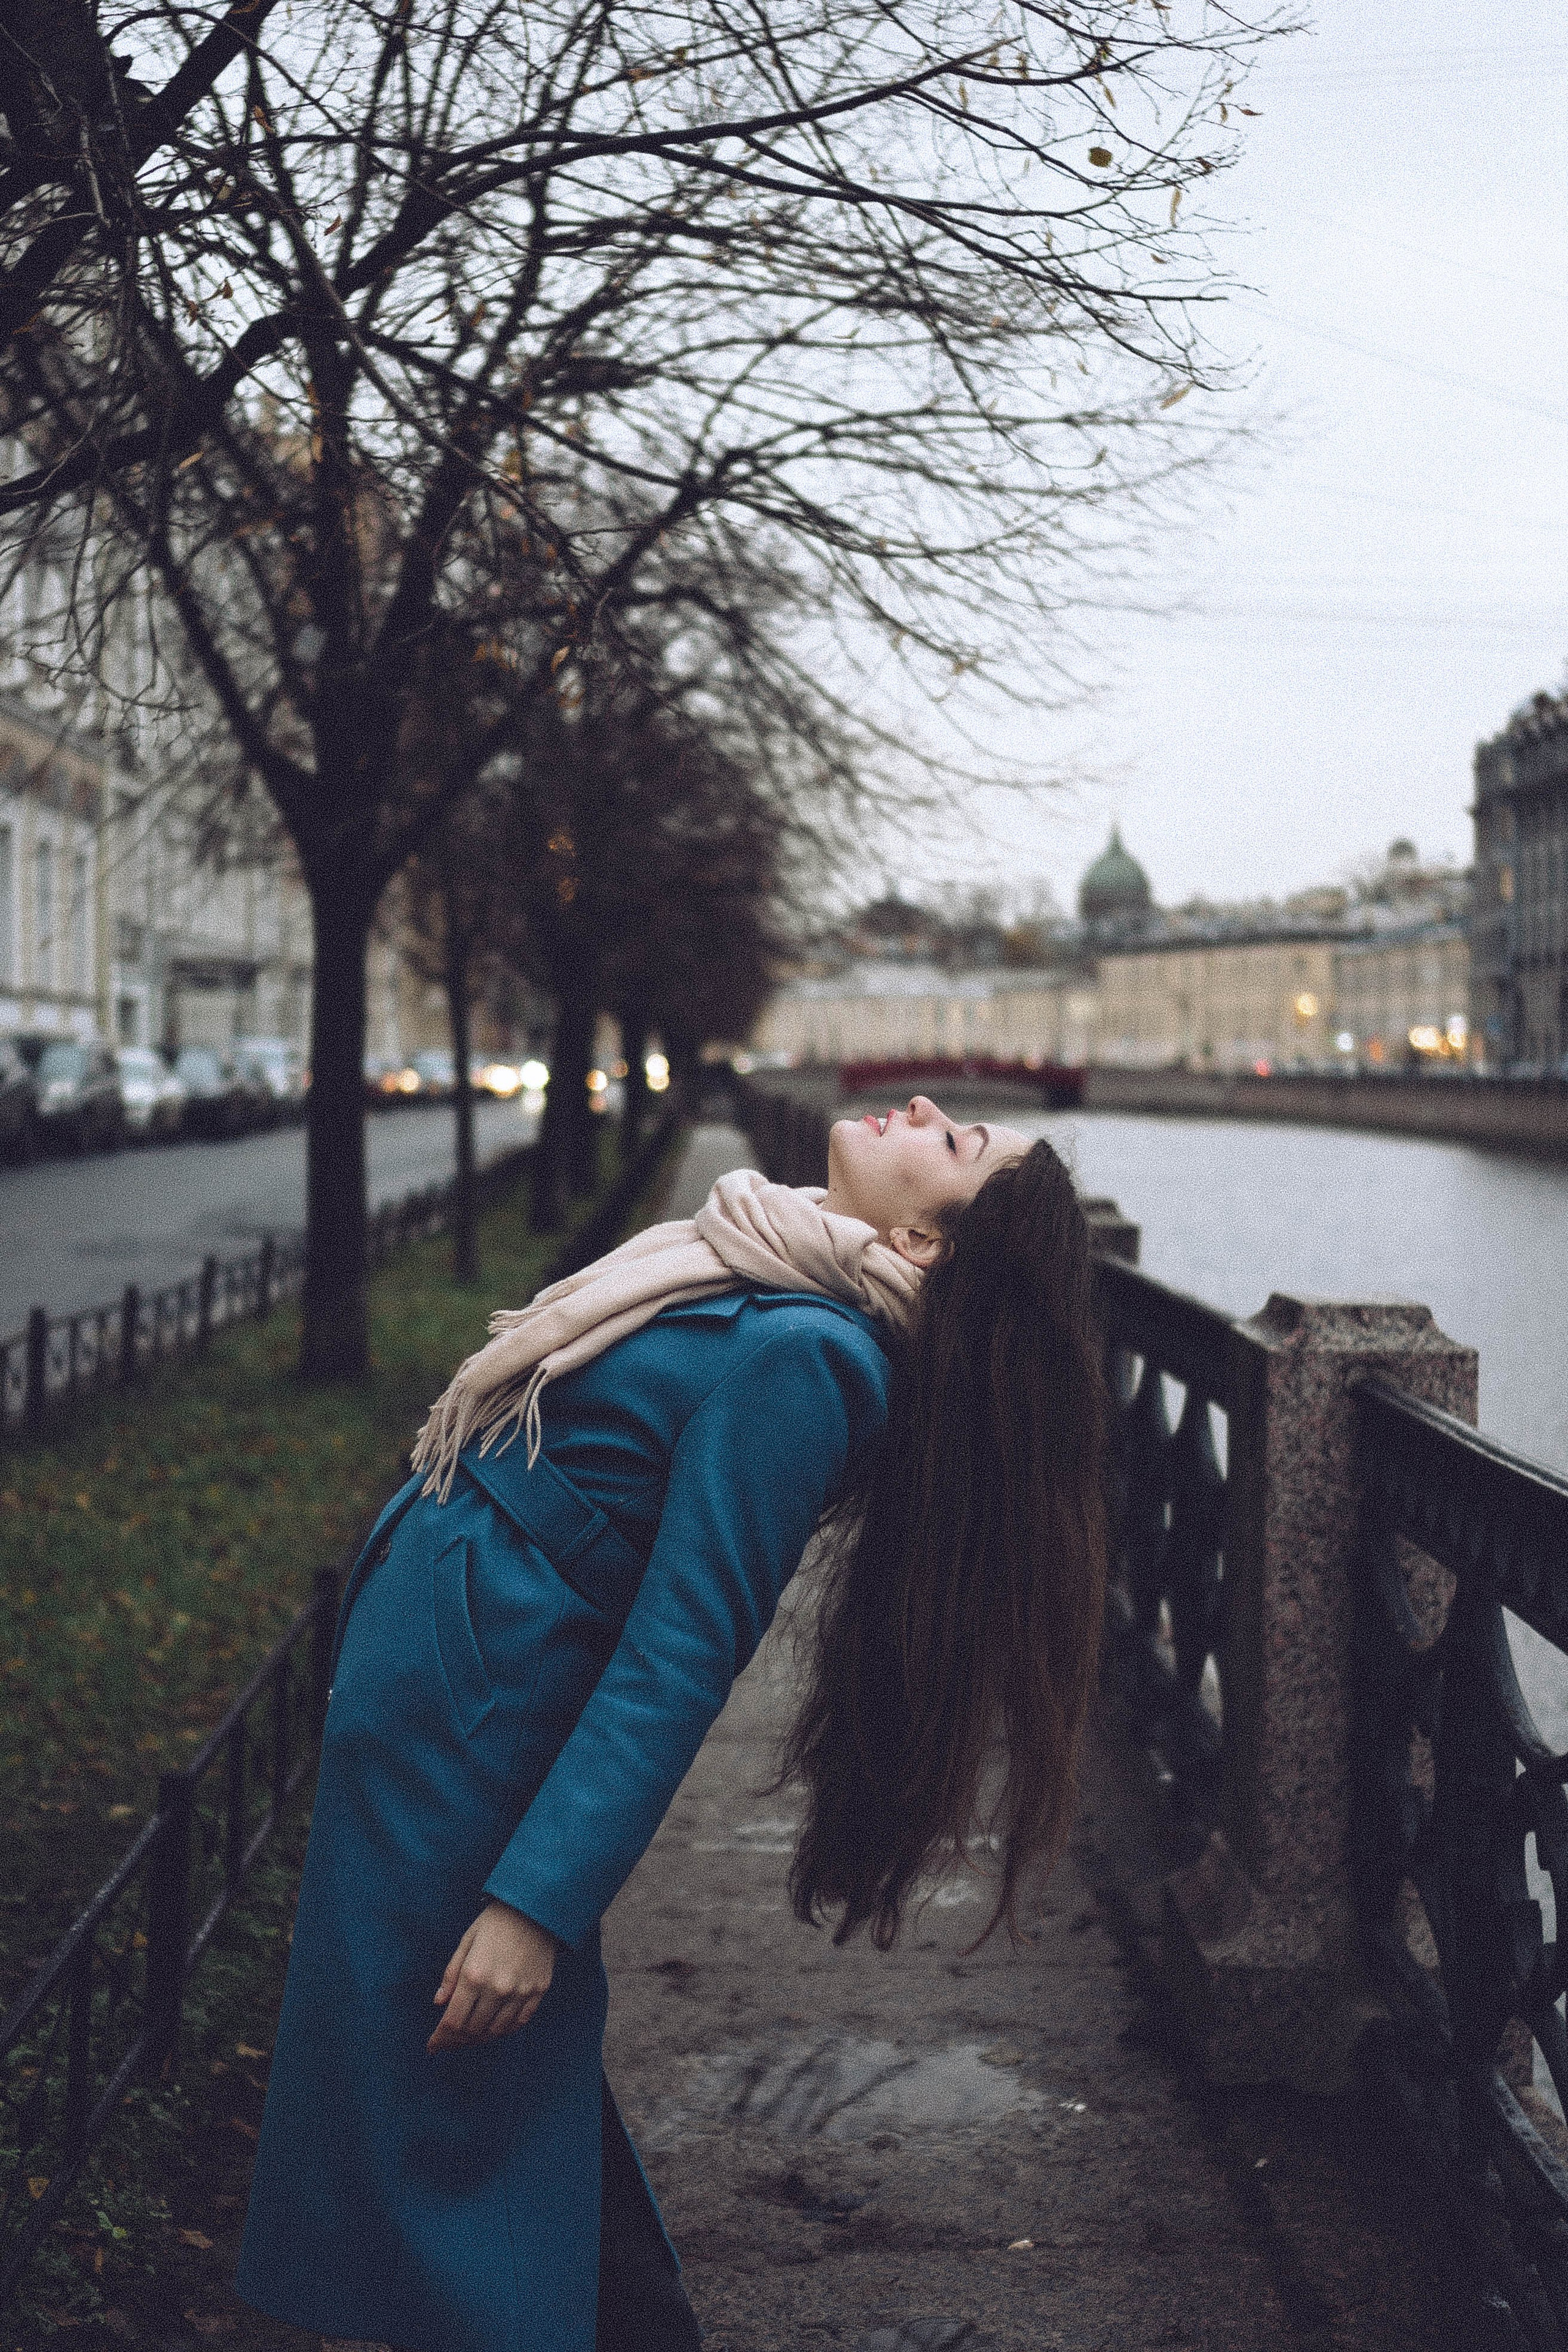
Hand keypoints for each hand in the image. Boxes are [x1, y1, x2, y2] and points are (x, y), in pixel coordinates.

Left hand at [428, 1901, 556, 2052]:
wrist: (535, 1908)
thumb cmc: (496, 1921)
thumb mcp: (467, 1941)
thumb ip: (451, 1974)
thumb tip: (439, 2002)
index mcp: (474, 1975)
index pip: (452, 2021)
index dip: (440, 2038)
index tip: (432, 2046)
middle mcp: (497, 1989)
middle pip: (472, 2030)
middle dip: (456, 2041)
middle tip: (449, 2042)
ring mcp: (520, 1992)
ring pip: (496, 2031)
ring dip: (479, 2038)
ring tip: (469, 2038)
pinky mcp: (538, 1991)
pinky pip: (519, 2023)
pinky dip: (504, 2030)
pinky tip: (494, 2029)